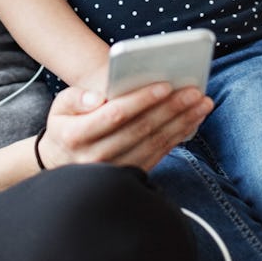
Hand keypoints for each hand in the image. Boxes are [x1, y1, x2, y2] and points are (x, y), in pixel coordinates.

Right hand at [40, 83, 212, 171]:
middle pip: (141, 129)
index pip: (115, 115)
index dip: (142, 100)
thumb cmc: (65, 126)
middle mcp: (95, 157)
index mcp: (75, 136)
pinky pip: (158, 155)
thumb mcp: (60, 107)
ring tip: (201, 104)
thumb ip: (76, 98)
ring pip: (154, 143)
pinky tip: (192, 121)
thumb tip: (98, 97)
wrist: (60, 163)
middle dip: (171, 108)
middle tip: (195, 92)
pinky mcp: (130, 176)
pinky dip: (178, 137)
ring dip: (182, 122)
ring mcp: (114, 170)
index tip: (166, 85)